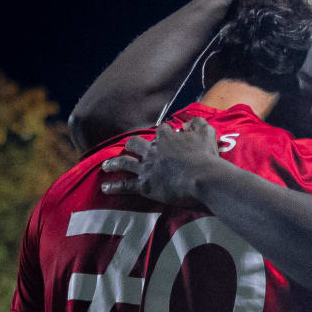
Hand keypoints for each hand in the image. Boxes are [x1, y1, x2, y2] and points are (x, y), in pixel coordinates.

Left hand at [98, 114, 229, 207]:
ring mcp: (146, 167)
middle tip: (128, 147)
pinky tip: (105, 188)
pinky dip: (114, 186)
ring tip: (106, 165)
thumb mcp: (206, 133)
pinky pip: (125, 185)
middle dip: (131, 145)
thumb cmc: (206, 156)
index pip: (160, 130)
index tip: (164, 134)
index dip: (162, 132)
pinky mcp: (144, 185)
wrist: (202, 177)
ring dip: (114, 163)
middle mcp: (152, 150)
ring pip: (125, 162)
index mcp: (166, 137)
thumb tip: (187, 123)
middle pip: (136, 143)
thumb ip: (197, 124)